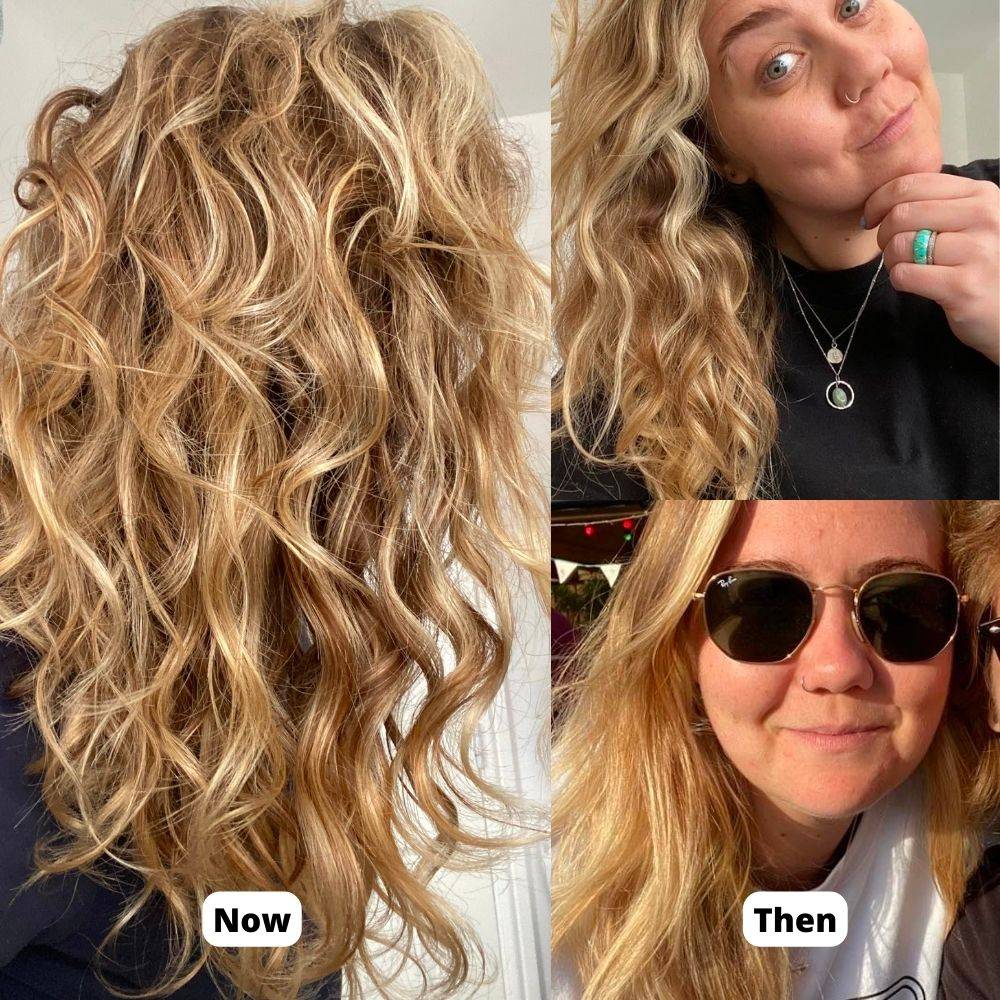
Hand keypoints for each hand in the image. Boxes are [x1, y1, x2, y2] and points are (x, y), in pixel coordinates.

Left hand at [862, 172, 999, 363]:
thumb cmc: (978, 263)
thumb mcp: (967, 221)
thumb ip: (935, 202)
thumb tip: (881, 198)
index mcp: (981, 194)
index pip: (912, 184)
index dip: (878, 201)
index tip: (871, 218)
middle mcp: (985, 217)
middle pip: (901, 213)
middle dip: (883, 234)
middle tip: (891, 248)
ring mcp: (978, 251)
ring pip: (901, 244)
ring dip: (892, 260)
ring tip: (909, 266)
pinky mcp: (964, 286)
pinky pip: (904, 275)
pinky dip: (899, 280)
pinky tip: (916, 283)